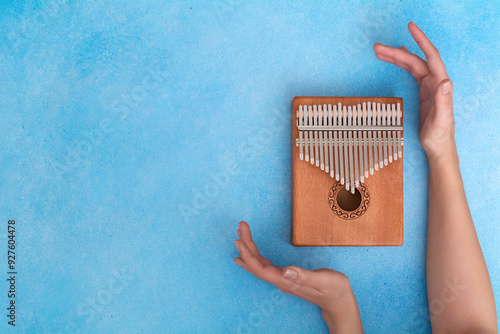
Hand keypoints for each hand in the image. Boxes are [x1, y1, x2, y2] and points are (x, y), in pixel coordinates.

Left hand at [234, 221, 362, 332]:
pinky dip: (255, 256)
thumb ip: (305, 276)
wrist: (339, 301)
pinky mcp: (286, 276)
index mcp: (287, 282)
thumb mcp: (324, 280)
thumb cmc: (334, 290)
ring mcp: (282, 279)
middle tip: (240, 227)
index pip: (260, 269)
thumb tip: (286, 271)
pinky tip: (248, 253)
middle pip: (256, 265)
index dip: (248, 254)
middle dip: (246, 246)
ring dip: (249, 249)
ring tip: (240, 234)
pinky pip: (264, 266)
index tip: (240, 239)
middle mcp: (281, 281)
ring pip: (259, 264)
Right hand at [373, 22, 455, 162]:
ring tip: (378, 51)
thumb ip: (444, 100)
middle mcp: (435, 81)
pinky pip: (411, 72)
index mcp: (440, 84)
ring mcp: (428, 85)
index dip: (421, 41)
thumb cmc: (440, 136)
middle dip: (396, 52)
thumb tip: (444, 81)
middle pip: (415, 60)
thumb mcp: (442, 120)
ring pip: (411, 65)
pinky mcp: (423, 91)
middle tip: (378, 47)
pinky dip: (400, 65)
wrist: (438, 147)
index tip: (411, 28)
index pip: (430, 57)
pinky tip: (393, 59)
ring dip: (395, 57)